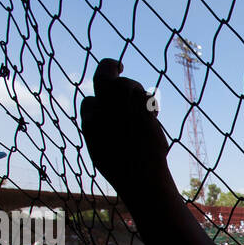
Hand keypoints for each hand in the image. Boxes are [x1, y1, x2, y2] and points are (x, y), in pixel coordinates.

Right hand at [79, 58, 174, 203]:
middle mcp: (104, 113)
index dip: (98, 103)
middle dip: (109, 66)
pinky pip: (145, 96)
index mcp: (91, 125)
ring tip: (142, 104)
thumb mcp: (101, 153)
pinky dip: (149, 101)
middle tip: (119, 65)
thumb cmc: (123, 172)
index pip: (89, 102)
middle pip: (103, 77)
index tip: (107, 107)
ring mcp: (124, 110)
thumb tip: (97, 118)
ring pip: (126, 84)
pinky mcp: (142, 112)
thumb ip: (99, 131)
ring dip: (134, 89)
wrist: (142, 179)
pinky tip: (154, 113)